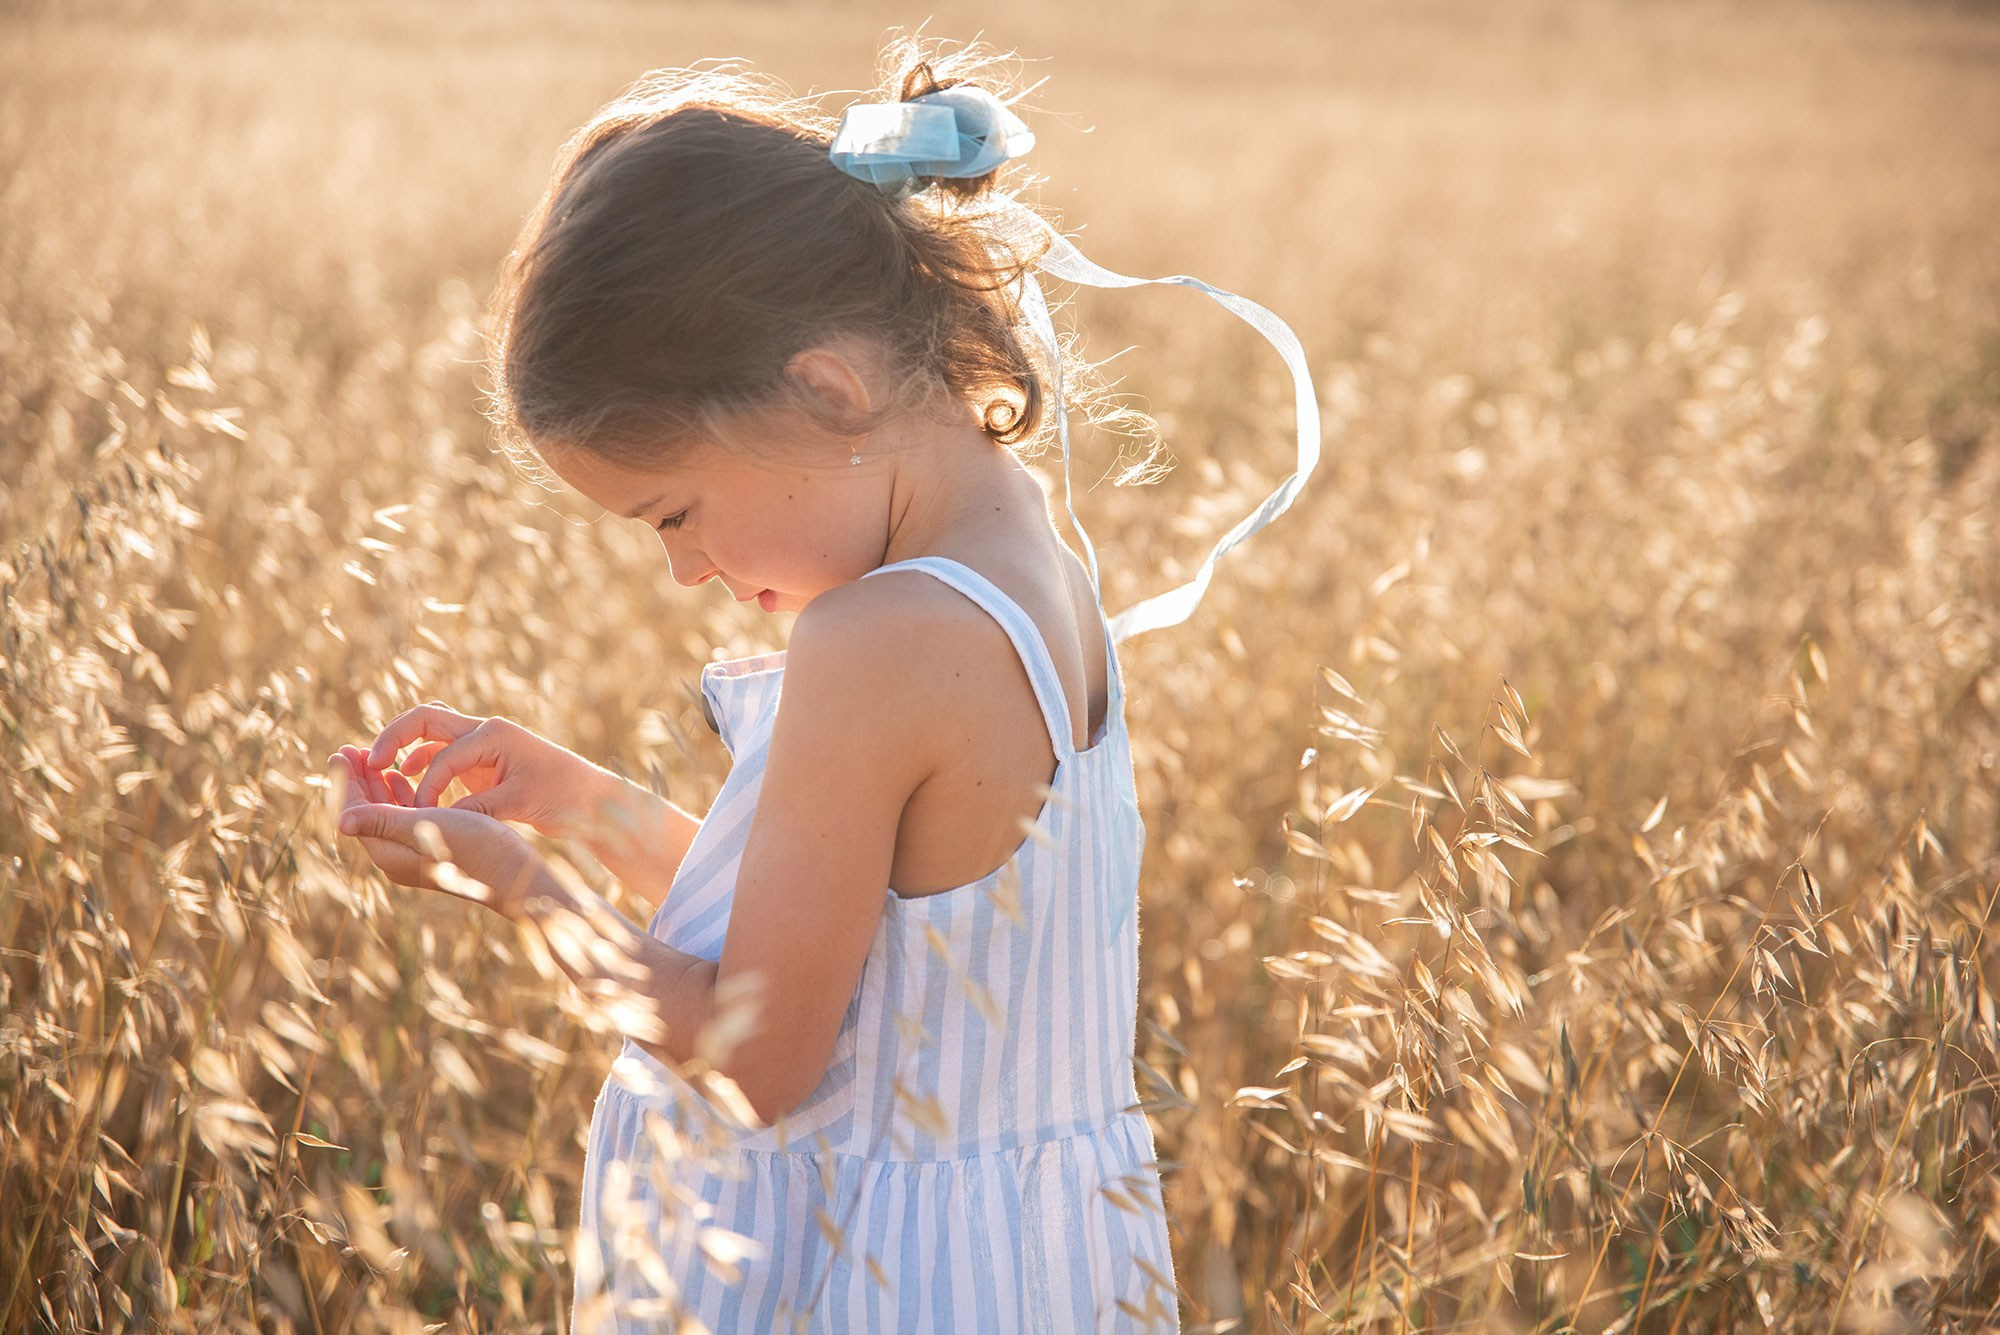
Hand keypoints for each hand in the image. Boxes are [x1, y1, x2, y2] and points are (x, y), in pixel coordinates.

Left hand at [331, 747, 545, 918]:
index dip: (347, 780)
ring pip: (386, 813)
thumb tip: (340, 821)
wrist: (514, 874)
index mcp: (389, 851)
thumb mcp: (428, 826)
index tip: (340, 751)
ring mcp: (414, 854)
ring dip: (377, 784)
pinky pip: (405, 817)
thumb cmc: (475, 847)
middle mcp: (396, 856)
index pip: (356, 811)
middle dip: (358, 779)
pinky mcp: (433, 849)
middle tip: (349, 748)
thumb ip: (382, 821)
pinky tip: (400, 777)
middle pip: (367, 812)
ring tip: (371, 758)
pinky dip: (398, 794)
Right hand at [364, 702, 614, 840]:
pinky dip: (421, 763)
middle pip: (425, 719)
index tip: (418, 815)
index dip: (426, 788)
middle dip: (393, 738)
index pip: (443, 756)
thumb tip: (435, 821)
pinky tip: (406, 782)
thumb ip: (477, 808)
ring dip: (403, 748)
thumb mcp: (519, 803)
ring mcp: (482, 743)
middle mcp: (484, 731)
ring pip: (430, 733)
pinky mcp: (482, 761)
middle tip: (368, 762)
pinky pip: (441, 753)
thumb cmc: (562, 795)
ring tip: (377, 771)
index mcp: (493, 734)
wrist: (591, 797)